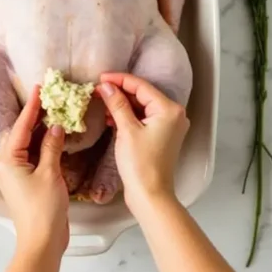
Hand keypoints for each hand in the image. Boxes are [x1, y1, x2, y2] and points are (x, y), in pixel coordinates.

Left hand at [0, 85, 69, 256]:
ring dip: (40, 132)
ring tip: (54, 114)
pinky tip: (54, 138)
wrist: (41, 240)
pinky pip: (32, 157)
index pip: (21, 127)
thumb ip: (51, 147)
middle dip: (35, 117)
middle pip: (21, 134)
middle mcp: (6, 165)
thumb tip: (55, 128)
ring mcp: (15, 174)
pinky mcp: (25, 182)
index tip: (39, 89)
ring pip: (27, 145)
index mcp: (7, 160)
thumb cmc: (43, 210)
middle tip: (49, 99)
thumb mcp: (50, 173)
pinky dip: (43, 147)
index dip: (31, 107)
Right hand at [97, 73, 189, 212]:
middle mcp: (174, 114)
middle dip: (119, 91)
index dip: (119, 80)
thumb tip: (105, 86)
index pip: (141, 86)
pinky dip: (128, 115)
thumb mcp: (126, 130)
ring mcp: (169, 126)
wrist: (150, 194)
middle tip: (97, 90)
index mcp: (169, 110)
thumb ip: (116, 104)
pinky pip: (144, 118)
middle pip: (143, 94)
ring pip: (142, 106)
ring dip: (122, 104)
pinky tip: (112, 117)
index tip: (99, 78)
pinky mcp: (162, 136)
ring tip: (102, 103)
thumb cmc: (140, 163)